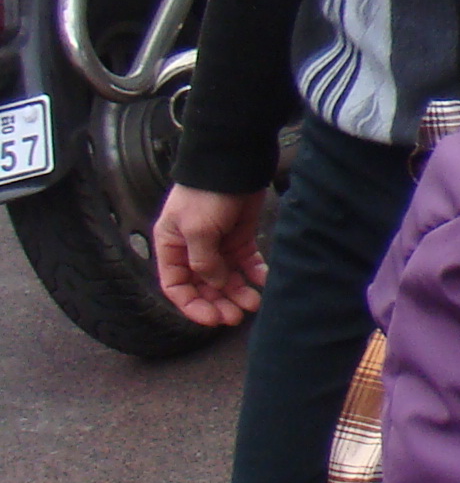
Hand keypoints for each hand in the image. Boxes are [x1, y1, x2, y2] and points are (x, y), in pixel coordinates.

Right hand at [153, 185, 269, 325]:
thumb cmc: (206, 193)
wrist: (234, 164)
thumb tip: (213, 284)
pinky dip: (255, 274)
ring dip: (239, 292)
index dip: (191, 305)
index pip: (176, 286)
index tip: (211, 318)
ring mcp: (218, 244)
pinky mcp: (241, 237)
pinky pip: (247, 263)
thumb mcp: (197, 229)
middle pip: (203, 286)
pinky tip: (264, 281)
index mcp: (171, 247)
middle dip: (219, 302)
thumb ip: (203, 261)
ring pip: (227, 278)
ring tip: (254, 302)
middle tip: (237, 316)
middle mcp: (193, 249)